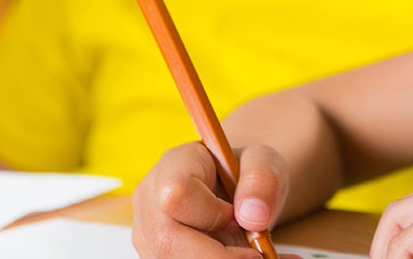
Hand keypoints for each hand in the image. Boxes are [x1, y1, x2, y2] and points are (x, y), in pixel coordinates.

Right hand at [132, 142, 293, 258]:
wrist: (237, 193)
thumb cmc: (246, 173)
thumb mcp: (265, 163)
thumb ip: (262, 180)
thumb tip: (253, 217)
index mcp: (175, 164)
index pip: (177, 194)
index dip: (212, 214)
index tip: (240, 220)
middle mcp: (151, 200)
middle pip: (166, 240)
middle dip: (217, 256)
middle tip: (255, 257)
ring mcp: (148, 232)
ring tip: (254, 256)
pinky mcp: (157, 255)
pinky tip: (241, 258)